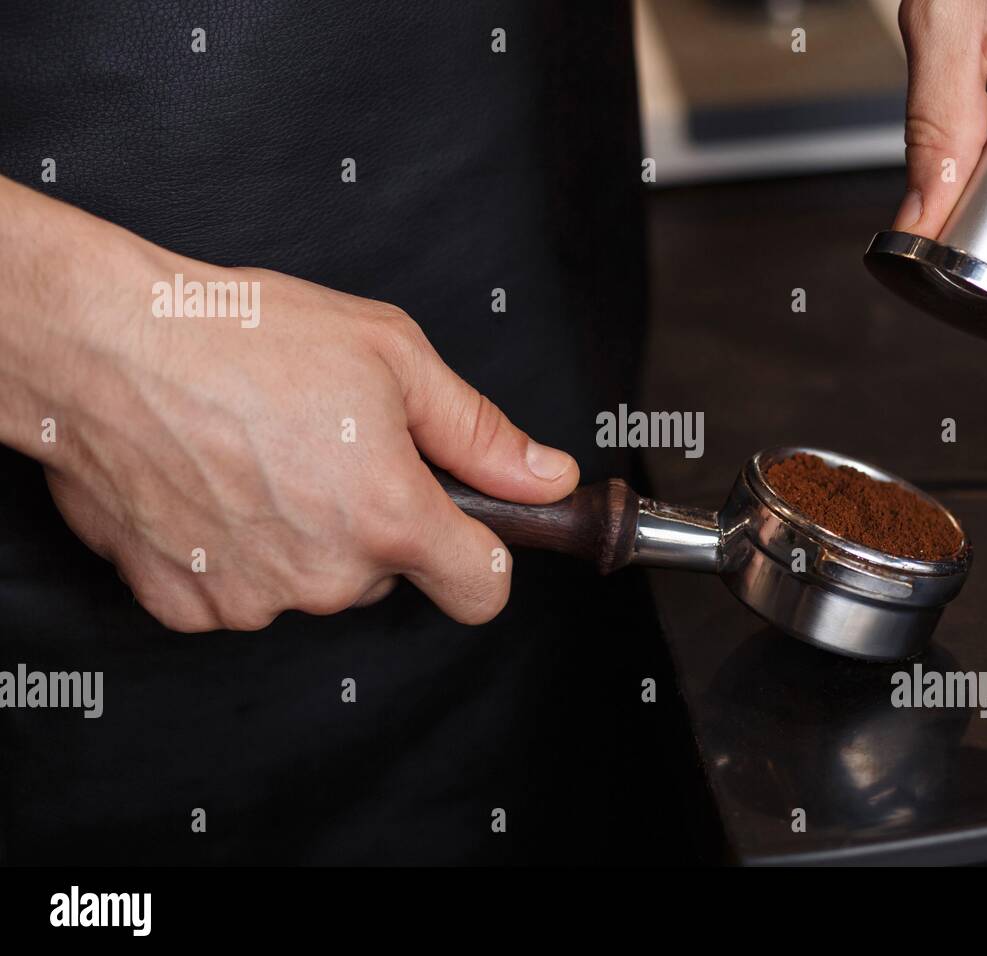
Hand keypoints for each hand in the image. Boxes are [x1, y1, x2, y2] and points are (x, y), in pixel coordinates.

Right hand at [20, 229, 577, 631]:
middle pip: (389, 575)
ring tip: (260, 459)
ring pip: (314, 583)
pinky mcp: (186, 605)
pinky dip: (237, 553)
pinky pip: (241, 594)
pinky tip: (213, 489)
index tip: (465, 531)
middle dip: (374, 523)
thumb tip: (544, 476)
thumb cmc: (239, 336)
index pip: (482, 589)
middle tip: (327, 448)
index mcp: (388, 515)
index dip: (483, 557)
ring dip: (304, 538)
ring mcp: (252, 597)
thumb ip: (479, 432)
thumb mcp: (391, 355)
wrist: (101, 346)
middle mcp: (326, 574)